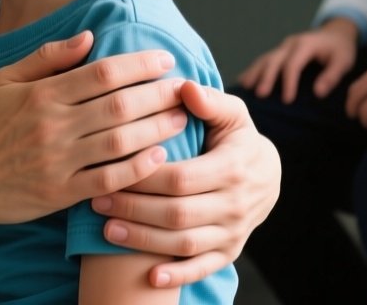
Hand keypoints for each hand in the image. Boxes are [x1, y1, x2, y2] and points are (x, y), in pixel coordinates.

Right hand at [0, 31, 189, 231]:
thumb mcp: (3, 81)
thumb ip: (46, 58)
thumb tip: (89, 36)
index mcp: (40, 95)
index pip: (102, 73)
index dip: (139, 64)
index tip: (164, 60)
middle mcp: (52, 126)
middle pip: (119, 105)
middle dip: (158, 94)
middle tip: (184, 88)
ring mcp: (57, 161)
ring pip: (120, 142)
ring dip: (156, 129)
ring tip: (181, 119)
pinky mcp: (60, 193)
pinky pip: (108, 180)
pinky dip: (137, 169)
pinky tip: (159, 158)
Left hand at [89, 83, 281, 287]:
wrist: (269, 175)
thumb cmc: (237, 138)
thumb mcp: (232, 114)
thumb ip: (209, 100)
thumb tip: (184, 87)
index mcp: (233, 168)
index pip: (182, 177)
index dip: (144, 176)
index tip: (111, 169)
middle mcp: (235, 205)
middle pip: (177, 213)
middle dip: (134, 209)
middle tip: (97, 200)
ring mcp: (233, 232)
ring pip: (184, 243)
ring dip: (144, 241)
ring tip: (107, 230)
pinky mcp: (229, 252)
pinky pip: (202, 268)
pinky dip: (177, 276)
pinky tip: (150, 279)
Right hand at [236, 17, 359, 103]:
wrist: (335, 33)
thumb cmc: (340, 49)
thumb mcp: (343, 61)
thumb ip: (332, 76)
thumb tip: (318, 93)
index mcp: (306, 45)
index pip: (294, 64)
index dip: (289, 82)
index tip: (287, 100)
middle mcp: (290, 44)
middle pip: (274, 60)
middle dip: (266, 77)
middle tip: (260, 95)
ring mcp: (282, 47)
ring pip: (264, 59)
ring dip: (254, 73)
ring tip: (244, 87)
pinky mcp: (279, 52)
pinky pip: (263, 60)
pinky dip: (253, 70)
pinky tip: (243, 81)